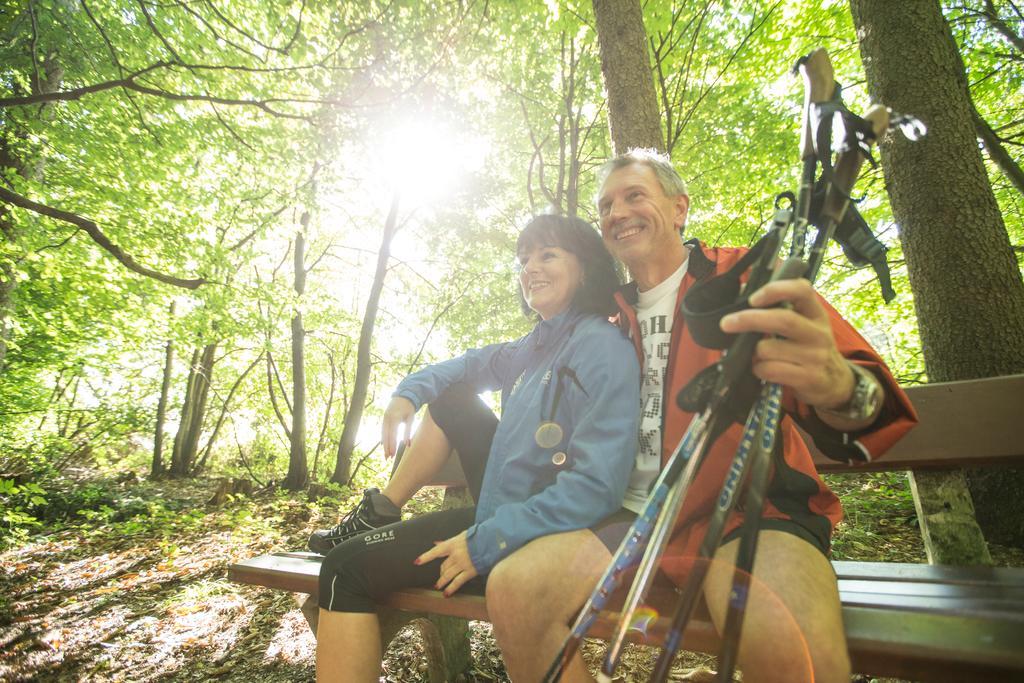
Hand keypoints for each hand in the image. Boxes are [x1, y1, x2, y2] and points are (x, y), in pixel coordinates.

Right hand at [382, 396, 415, 458]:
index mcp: (394, 418)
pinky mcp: (384, 418)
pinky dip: (383, 438)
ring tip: (386, 454)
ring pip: (383, 434)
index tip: (393, 455)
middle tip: (388, 458)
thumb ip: (408, 431)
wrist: (403, 395)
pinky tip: (384, 445)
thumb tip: (407, 445)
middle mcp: (387, 418)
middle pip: (386, 436)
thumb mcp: (411, 418)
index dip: (392, 445)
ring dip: (384, 444)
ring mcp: (384, 418)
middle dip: (387, 447)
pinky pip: (383, 430)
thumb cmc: (409, 408)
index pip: (392, 434)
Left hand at [414, 531, 477, 596]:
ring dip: (442, 582)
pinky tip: (446, 593)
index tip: (417, 562)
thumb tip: (436, 542)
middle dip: (441, 572)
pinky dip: (451, 588)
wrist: (491, 541)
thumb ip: (449, 541)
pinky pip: (457, 582)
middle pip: (443, 566)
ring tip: (438, 587)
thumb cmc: (477, 536)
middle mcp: (455, 555)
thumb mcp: (461, 535)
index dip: (425, 557)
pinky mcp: (469, 572)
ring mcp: (462, 564)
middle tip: (440, 576)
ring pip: (448, 575)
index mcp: (452, 544)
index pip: (435, 551)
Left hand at [719, 278, 853, 409]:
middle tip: (726, 323)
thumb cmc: (809, 347)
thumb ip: (780, 309)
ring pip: (769, 349)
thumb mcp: (804, 325)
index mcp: (816, 313)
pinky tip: (762, 369)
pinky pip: (770, 370)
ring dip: (752, 352)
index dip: (776, 289)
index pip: (802, 290)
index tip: (753, 298)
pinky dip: (758, 369)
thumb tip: (744, 290)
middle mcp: (818, 333)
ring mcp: (815, 357)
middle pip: (783, 320)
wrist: (835, 382)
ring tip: (754, 355)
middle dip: (750, 319)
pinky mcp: (808, 378)